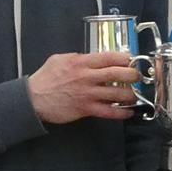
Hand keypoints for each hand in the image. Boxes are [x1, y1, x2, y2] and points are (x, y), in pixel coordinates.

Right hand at [29, 51, 144, 125]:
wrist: (33, 99)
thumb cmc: (45, 78)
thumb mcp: (59, 59)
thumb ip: (77, 57)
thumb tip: (91, 57)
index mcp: (81, 62)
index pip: (109, 57)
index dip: (125, 58)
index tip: (131, 60)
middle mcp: (87, 77)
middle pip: (118, 73)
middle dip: (133, 74)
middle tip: (138, 76)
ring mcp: (88, 94)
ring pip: (117, 94)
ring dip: (130, 95)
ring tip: (135, 95)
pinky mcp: (86, 109)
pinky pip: (109, 112)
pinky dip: (121, 113)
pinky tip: (129, 112)